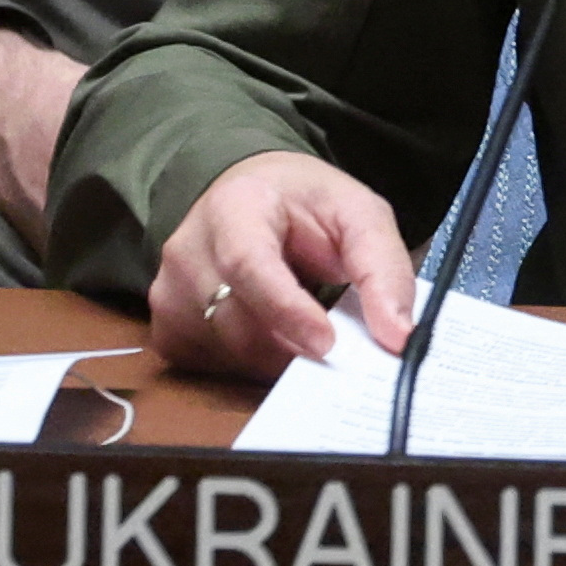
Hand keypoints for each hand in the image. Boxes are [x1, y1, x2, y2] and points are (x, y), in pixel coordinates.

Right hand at [148, 151, 416, 377]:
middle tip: (341, 350)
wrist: (247, 195)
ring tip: (307, 326)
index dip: (286, 311)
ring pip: (231, 356)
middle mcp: (187, 251)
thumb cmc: (303, 205)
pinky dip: (254, 365)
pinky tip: (273, 334)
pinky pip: (215, 370)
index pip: (248, 265)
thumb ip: (383, 269)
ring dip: (280, 357)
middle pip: (239, 324)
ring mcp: (167, 293)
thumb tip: (399, 337)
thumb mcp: (357, 215)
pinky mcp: (166, 329)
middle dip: (296, 347)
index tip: (329, 343)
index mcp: (234, 208)